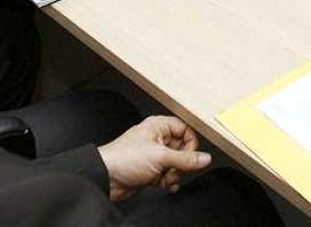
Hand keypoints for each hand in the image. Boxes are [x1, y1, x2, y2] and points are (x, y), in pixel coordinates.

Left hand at [97, 116, 211, 201]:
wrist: (106, 177)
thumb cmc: (123, 158)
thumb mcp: (160, 157)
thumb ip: (185, 159)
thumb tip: (204, 158)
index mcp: (158, 126)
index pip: (185, 130)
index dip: (190, 145)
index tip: (190, 157)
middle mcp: (156, 138)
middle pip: (182, 149)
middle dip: (182, 163)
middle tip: (175, 170)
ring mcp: (153, 155)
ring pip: (175, 164)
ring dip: (175, 174)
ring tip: (167, 178)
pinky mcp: (150, 170)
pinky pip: (167, 174)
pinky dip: (169, 181)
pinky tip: (166, 185)